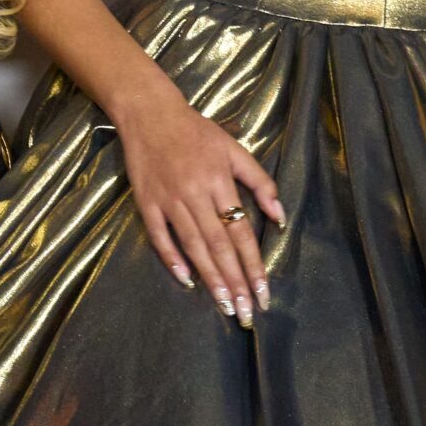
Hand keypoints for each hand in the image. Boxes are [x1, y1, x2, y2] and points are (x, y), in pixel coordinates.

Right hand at [110, 86, 282, 325]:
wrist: (149, 112)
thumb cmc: (196, 131)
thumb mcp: (234, 149)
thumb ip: (259, 182)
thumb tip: (279, 217)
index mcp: (219, 181)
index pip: (241, 233)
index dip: (253, 266)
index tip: (263, 293)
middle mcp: (194, 193)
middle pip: (219, 246)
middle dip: (235, 282)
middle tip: (245, 312)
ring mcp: (168, 199)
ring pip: (192, 246)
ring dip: (210, 278)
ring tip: (223, 304)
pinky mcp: (146, 202)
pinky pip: (159, 236)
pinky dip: (172, 259)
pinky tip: (186, 280)